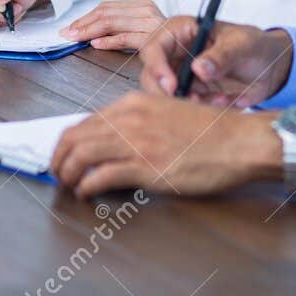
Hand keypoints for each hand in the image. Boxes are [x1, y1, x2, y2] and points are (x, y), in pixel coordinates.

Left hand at [50, 92, 282, 198]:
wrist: (239, 141)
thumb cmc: (210, 132)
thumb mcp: (168, 113)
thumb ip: (139, 122)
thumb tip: (113, 142)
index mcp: (133, 103)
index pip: (84, 121)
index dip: (67, 142)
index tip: (64, 156)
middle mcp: (129, 118)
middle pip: (74, 137)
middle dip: (58, 158)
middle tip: (57, 173)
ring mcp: (136, 141)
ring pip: (80, 155)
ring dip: (67, 173)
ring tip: (68, 185)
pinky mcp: (145, 166)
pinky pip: (100, 176)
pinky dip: (86, 187)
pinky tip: (87, 193)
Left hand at [59, 0, 166, 51]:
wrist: (192, 47)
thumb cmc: (165, 42)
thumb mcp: (141, 27)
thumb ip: (119, 26)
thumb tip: (90, 33)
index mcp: (142, 5)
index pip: (106, 7)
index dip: (85, 17)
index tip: (70, 27)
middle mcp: (146, 11)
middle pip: (106, 13)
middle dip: (83, 24)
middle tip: (68, 33)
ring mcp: (150, 24)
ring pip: (112, 23)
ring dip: (90, 31)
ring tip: (77, 38)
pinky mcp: (153, 38)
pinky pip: (126, 38)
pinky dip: (109, 40)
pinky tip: (97, 43)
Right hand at [138, 17, 294, 106]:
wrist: (271, 67)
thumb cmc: (255, 45)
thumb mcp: (243, 44)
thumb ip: (223, 55)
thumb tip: (199, 68)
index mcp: (181, 31)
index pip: (154, 48)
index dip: (157, 67)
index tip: (171, 86)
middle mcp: (176, 54)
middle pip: (151, 76)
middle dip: (166, 93)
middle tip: (190, 102)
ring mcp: (181, 76)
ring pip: (166, 96)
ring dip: (188, 103)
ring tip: (219, 98)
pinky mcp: (191, 94)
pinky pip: (186, 106)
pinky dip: (203, 108)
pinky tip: (224, 99)